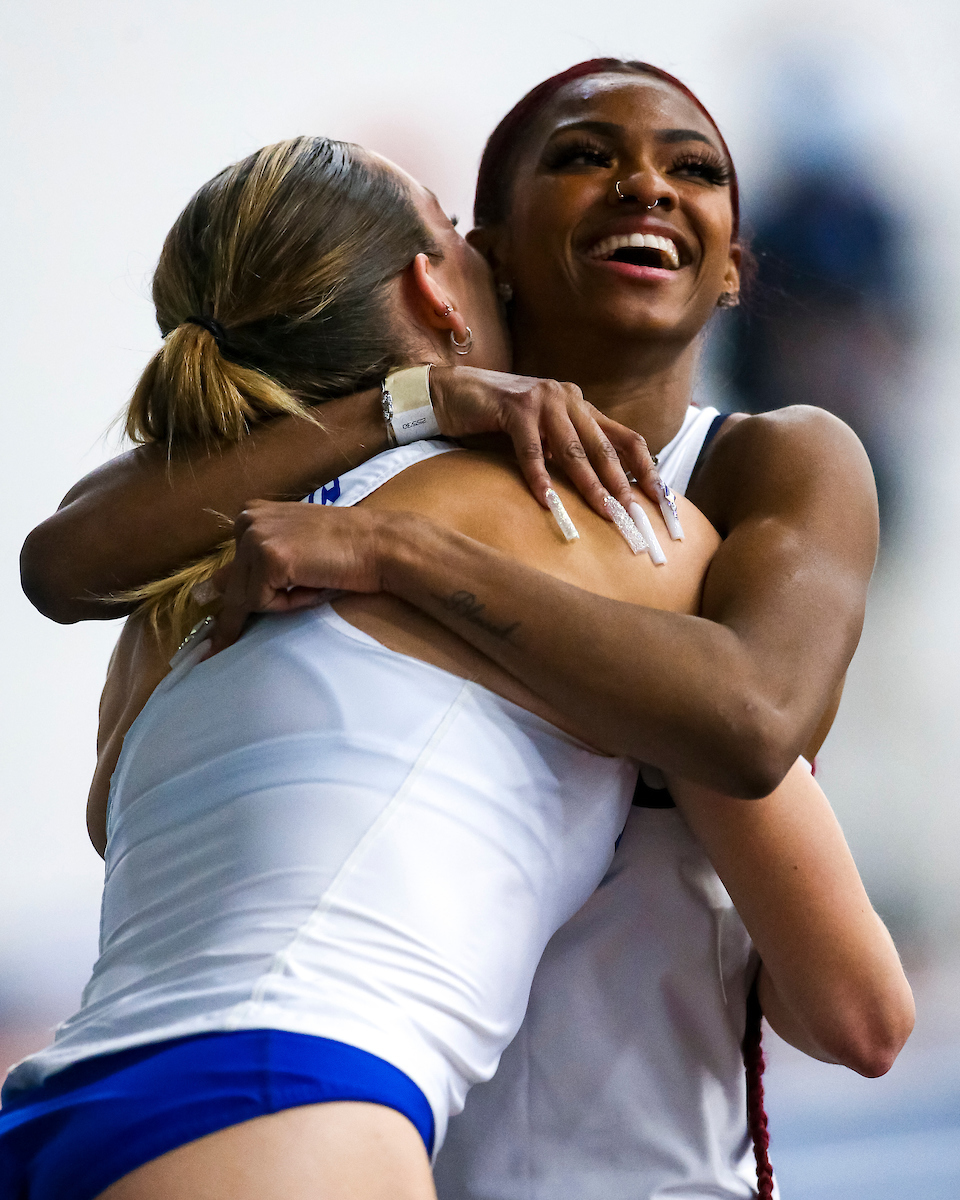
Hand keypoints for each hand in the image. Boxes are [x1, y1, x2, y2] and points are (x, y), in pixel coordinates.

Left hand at [207, 500, 388, 653]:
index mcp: (249, 515)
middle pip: (233, 586)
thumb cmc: (344, 552)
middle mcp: (246, 521)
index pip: (231, 569)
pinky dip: (288, 604)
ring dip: (280, 603)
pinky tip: (313, 583)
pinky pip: (262, 602)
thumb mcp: (293, 550)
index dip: (239, 595)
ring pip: (245, 597)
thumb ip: (255, 565)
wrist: (379, 545)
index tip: (215, 634)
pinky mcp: (268, 557)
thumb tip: (210, 589)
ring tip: (315, 581)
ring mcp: (255, 537)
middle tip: (296, 597)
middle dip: (262, 601)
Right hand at [429, 366, 662, 519]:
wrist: (452, 393)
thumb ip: (566, 451)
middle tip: (634, 514)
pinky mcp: (515, 408)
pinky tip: (547, 500)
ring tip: (604, 511)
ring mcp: (543, 400)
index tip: (659, 498)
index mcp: (581, 406)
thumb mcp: (542, 434)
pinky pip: (532, 450)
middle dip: (622, 484)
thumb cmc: (496, 419)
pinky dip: (539, 478)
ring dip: (589, 485)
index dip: (646, 467)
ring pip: (573, 450)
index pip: (626, 437)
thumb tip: (598, 490)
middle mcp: (568, 398)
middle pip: (605, 447)